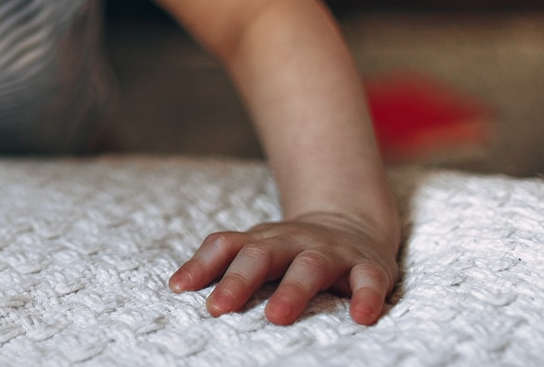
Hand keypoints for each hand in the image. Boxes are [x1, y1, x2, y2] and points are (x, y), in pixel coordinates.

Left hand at [168, 212, 398, 324]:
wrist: (351, 225)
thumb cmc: (290, 249)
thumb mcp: (255, 249)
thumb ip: (218, 264)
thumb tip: (175, 285)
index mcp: (262, 241)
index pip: (227, 246)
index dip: (202, 266)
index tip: (179, 290)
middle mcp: (293, 242)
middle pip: (262, 255)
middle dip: (239, 281)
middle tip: (218, 309)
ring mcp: (331, 253)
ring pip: (309, 267)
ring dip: (292, 291)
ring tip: (275, 317)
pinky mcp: (367, 267)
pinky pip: (368, 280)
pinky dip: (366, 297)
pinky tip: (362, 317)